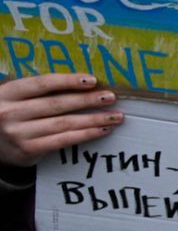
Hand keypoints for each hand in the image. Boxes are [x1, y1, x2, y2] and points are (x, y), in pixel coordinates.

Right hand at [0, 74, 122, 166]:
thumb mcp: (14, 98)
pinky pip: (62, 140)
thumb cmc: (10, 114)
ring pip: (63, 123)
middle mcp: (10, 112)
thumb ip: (38, 91)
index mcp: (7, 93)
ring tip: (115, 116)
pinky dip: (85, 134)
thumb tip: (84, 83)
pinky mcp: (27, 150)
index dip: (68, 81)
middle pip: (56, 104)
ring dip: (93, 119)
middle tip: (111, 97)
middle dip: (87, 100)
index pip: (42, 84)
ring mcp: (18, 132)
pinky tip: (102, 130)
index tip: (93, 80)